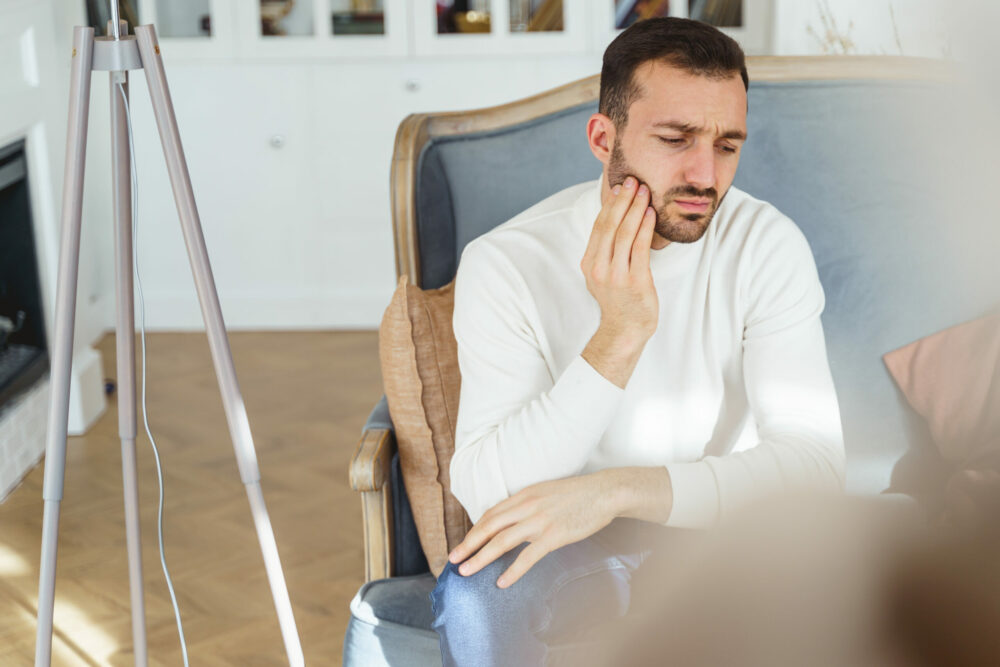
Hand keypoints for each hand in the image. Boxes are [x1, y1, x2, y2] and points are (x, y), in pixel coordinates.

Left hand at [447, 472, 619, 588]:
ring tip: (466, 571)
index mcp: (524, 495)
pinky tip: (502, 582)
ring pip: (502, 541)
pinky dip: (513, 570)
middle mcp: (527, 505)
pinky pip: (528, 555)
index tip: (463, 544)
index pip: (491, 514)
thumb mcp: (546, 493)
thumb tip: (513, 524)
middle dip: (468, 543)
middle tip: (453, 559)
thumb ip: (528, 506)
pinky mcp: (555, 535)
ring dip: (481, 557)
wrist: (604, 492)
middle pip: (489, 526)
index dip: (474, 530)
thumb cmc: (577, 494)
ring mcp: (540, 520)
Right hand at [580, 175, 658, 342]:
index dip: (610, 204)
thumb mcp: (604, 275)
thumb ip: (606, 252)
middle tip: (633, 180)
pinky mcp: (634, 281)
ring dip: (635, 209)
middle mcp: (599, 267)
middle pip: (610, 225)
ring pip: (624, 233)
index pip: (599, 226)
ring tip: (644, 191)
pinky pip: (640, 248)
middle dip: (622, 200)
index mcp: (589, 263)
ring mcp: (615, 274)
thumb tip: (616, 222)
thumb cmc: (620, 301)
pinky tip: (651, 214)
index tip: (620, 186)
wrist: (624, 330)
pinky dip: (645, 228)